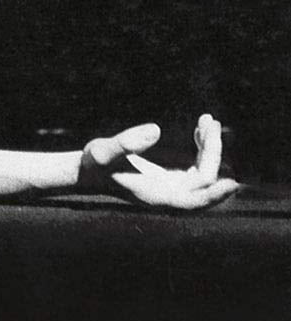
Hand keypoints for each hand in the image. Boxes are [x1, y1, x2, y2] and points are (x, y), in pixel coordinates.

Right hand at [79, 113, 238, 210]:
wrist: (88, 172)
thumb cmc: (94, 163)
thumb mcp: (103, 151)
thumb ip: (127, 141)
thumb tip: (157, 129)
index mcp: (158, 197)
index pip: (195, 199)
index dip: (215, 193)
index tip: (233, 183)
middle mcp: (171, 197)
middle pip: (205, 181)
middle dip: (212, 152)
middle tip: (211, 122)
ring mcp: (174, 189)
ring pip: (205, 174)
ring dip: (210, 149)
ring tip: (209, 120)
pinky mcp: (173, 181)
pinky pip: (198, 169)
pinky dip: (202, 150)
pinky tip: (199, 130)